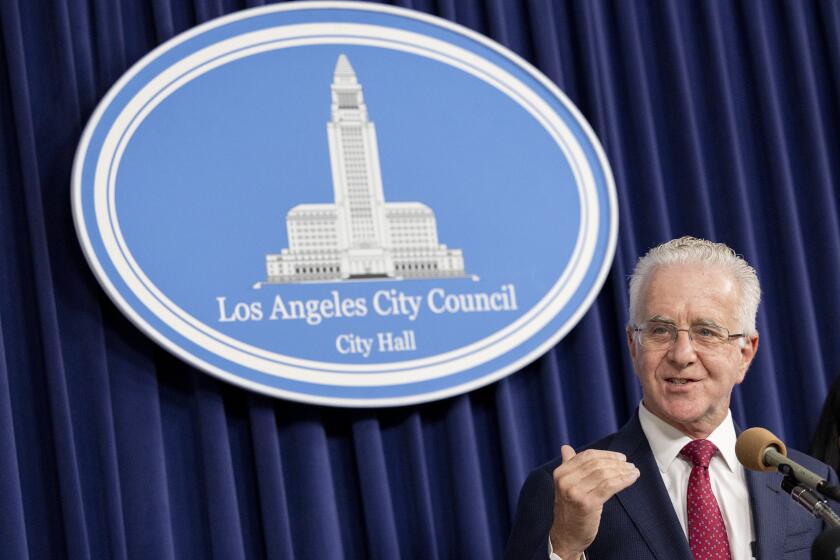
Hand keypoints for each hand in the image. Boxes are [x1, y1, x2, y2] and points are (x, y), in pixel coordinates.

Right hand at [549, 445, 639, 559]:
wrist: (566, 536)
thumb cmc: (570, 510)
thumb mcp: (566, 486)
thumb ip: (567, 466)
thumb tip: (566, 447)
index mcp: (561, 473)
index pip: (586, 456)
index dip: (606, 455)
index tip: (620, 457)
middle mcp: (565, 480)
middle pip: (597, 464)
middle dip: (616, 463)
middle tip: (630, 465)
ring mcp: (575, 492)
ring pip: (604, 475)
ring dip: (622, 471)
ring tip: (633, 471)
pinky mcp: (587, 504)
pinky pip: (609, 487)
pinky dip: (623, 480)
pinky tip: (632, 479)